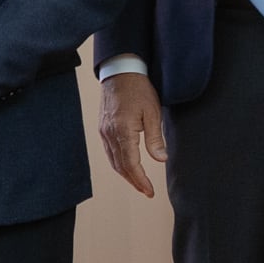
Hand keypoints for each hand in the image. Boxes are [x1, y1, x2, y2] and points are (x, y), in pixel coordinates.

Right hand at [99, 71, 166, 196]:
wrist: (120, 71)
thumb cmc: (139, 89)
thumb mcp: (153, 112)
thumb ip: (155, 138)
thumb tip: (161, 159)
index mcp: (123, 131)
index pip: (131, 164)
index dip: (140, 180)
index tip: (149, 191)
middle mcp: (109, 134)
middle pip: (120, 166)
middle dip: (133, 181)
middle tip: (146, 191)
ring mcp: (103, 131)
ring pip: (113, 160)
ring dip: (125, 174)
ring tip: (138, 182)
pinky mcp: (102, 127)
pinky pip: (109, 151)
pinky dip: (118, 163)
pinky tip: (127, 165)